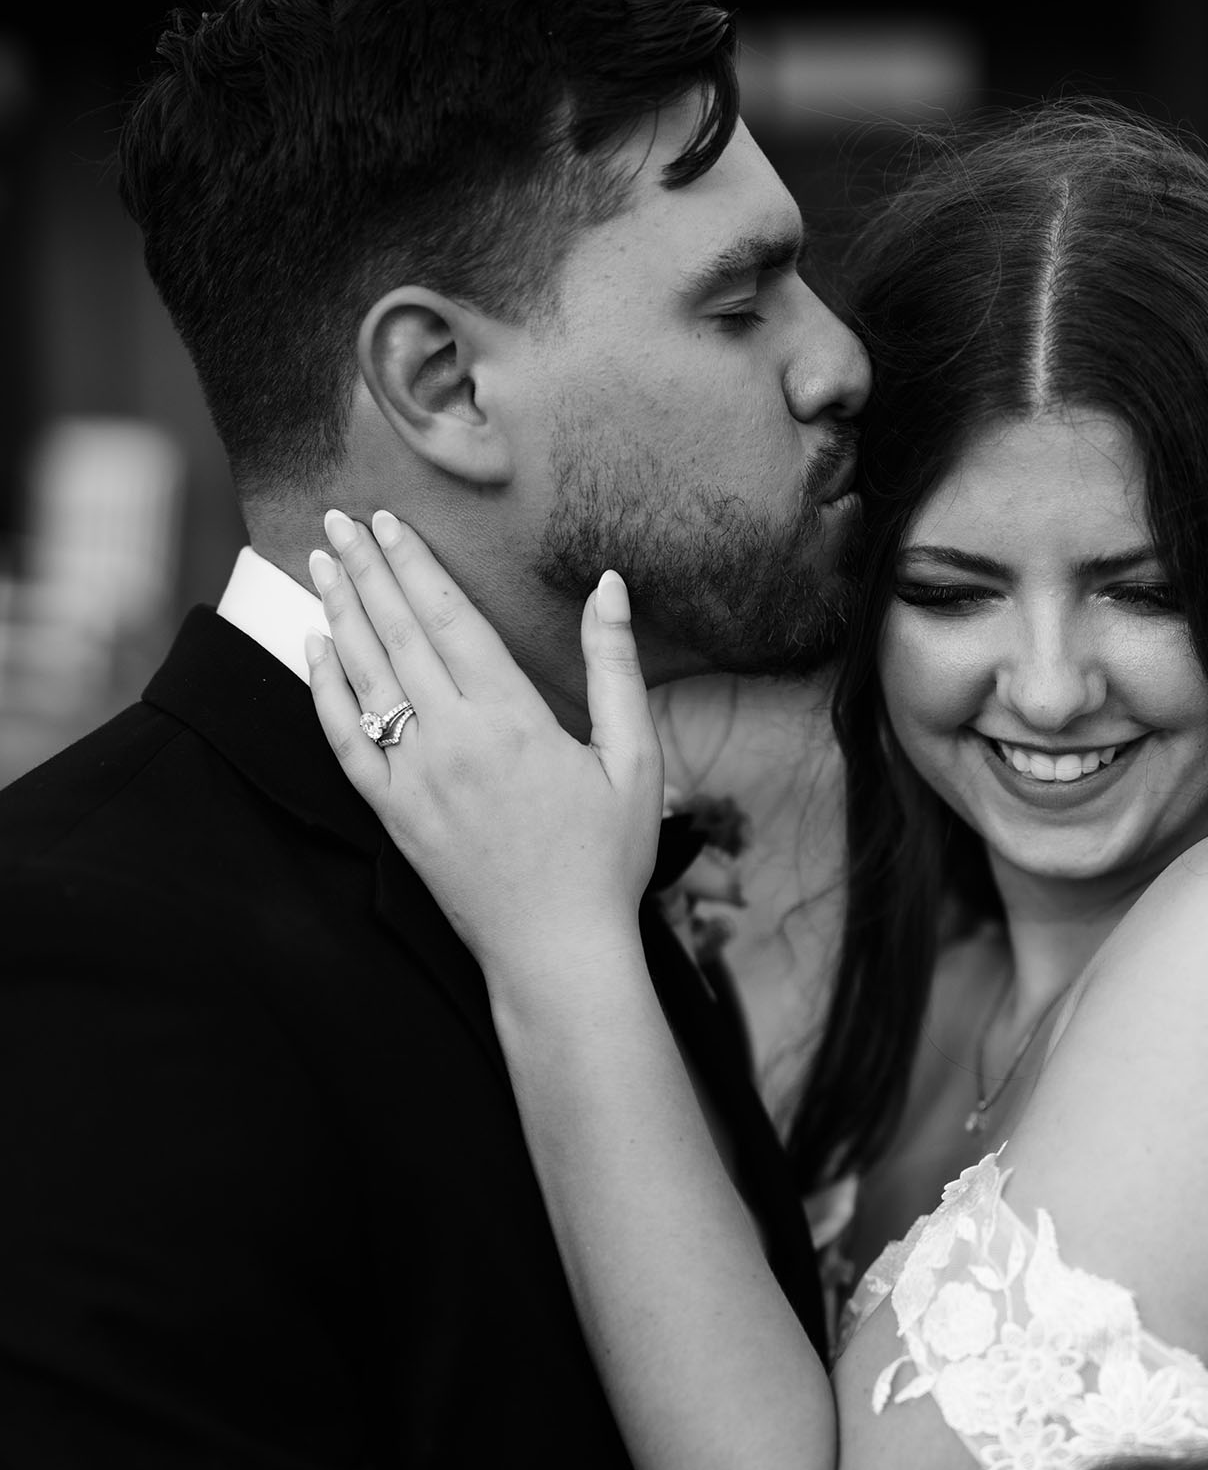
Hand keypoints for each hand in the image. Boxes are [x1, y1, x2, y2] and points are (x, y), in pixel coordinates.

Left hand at [303, 509, 663, 978]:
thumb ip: (616, 669)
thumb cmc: (606, 859)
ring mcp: (415, 779)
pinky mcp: (393, 815)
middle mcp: (453, 741)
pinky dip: (324, 690)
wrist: (557, 952)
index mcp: (513, 720)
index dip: (415, 565)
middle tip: (337, 517)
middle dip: (366, 570)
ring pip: (365, 678)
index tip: (388, 521)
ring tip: (319, 561)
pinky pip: (344, 741)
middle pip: (398, 634)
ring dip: (338, 613)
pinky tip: (313, 650)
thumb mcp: (633, 761)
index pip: (450, 619)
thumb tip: (610, 586)